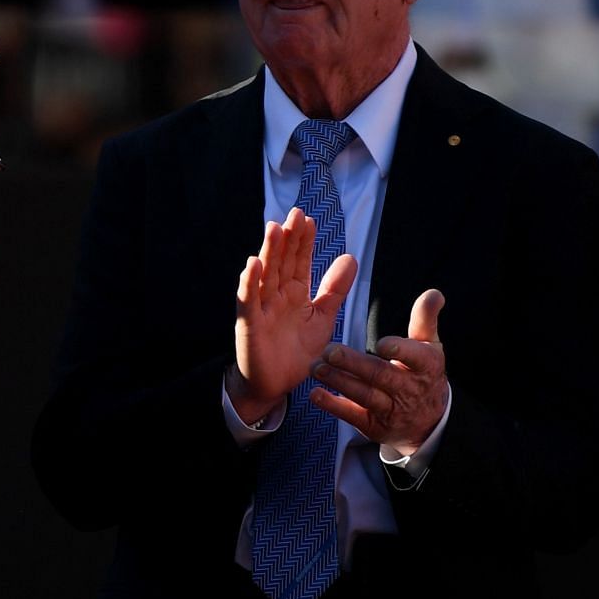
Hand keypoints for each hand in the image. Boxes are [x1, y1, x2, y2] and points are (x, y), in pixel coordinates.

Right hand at [230, 208, 356, 418]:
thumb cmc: (296, 351)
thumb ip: (334, 289)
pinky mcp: (249, 324)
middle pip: (282, 262)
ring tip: (274, 228)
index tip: (310, 220)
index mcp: (295, 293)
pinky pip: (248, 300)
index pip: (300, 261)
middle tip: (296, 214)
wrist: (276, 384)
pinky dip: (249, 283)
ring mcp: (261, 308)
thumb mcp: (322, 318)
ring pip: (265, 275)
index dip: (304, 242)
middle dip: (288, 238)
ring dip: (268, 251)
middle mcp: (276, 295)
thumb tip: (350, 257)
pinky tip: (253, 264)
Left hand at [311, 288, 447, 448]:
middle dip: (355, 365)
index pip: (416, 357)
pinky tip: (316, 394)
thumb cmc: (422, 373)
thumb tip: (434, 293)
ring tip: (317, 367)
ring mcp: (391, 409)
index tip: (382, 344)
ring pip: (365, 396)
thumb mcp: (429, 347)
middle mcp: (409, 389)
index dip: (400, 351)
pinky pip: (353, 417)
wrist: (428, 422)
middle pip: (382, 376)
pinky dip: (334, 406)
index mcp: (426, 366)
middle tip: (330, 351)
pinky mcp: (374, 425)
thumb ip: (425, 319)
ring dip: (340, 382)